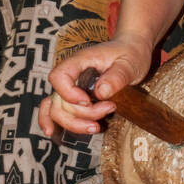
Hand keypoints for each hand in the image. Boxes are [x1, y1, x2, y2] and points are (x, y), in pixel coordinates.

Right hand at [39, 33, 153, 136]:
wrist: (131, 51)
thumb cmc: (130, 54)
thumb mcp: (129, 63)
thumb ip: (117, 76)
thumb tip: (101, 93)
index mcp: (80, 61)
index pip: (59, 77)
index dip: (69, 94)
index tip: (89, 101)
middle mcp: (70, 75)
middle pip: (59, 100)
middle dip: (82, 114)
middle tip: (110, 109)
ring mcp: (70, 87)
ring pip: (57, 110)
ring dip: (74, 124)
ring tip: (97, 127)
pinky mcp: (74, 97)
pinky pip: (55, 109)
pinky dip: (52, 121)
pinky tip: (52, 132)